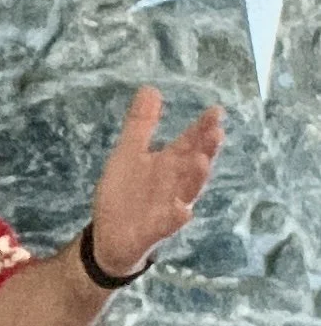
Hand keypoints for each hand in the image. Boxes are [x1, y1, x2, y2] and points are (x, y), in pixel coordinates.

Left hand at [91, 85, 224, 277]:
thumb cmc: (124, 194)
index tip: (217, 111)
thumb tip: (151, 88)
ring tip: (203, 162)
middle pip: (193, 165)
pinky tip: (184, 211)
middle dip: (205, 150)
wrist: (108, 237)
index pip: (190, 142)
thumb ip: (141, 125)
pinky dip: (175, 218)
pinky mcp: (154, 231)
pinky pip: (167, 225)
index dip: (203, 128)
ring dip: (195, 179)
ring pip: (186, 193)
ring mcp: (167, 208)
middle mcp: (174, 184)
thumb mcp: (128, 154)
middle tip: (217, 132)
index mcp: (169, 164)